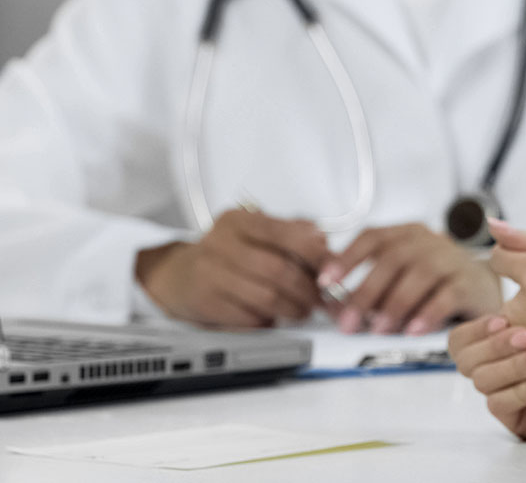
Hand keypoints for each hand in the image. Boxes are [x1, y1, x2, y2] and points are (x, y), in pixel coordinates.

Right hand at [135, 208, 329, 327]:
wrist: (176, 275)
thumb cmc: (224, 253)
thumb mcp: (254, 231)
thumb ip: (292, 232)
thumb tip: (323, 243)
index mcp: (239, 220)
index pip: (288, 235)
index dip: (317, 255)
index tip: (334, 269)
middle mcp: (220, 243)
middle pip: (279, 270)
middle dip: (308, 290)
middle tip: (321, 299)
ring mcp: (209, 273)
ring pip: (266, 297)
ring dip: (293, 309)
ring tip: (302, 310)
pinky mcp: (204, 303)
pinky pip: (248, 318)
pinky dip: (268, 321)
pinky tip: (272, 317)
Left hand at [322, 223, 501, 334]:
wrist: (482, 288)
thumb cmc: (435, 284)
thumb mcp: (401, 278)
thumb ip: (370, 287)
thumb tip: (332, 305)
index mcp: (407, 234)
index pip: (373, 237)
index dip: (347, 258)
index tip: (327, 281)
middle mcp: (429, 241)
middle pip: (393, 258)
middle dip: (366, 292)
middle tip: (349, 321)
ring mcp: (451, 259)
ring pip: (419, 274)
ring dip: (394, 304)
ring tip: (379, 328)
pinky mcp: (470, 283)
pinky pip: (447, 295)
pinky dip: (427, 313)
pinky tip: (412, 329)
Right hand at [449, 314, 525, 442]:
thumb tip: (498, 232)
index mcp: (512, 328)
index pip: (467, 331)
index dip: (479, 325)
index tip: (505, 318)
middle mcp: (507, 357)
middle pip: (463, 355)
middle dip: (496, 344)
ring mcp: (512, 387)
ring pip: (479, 379)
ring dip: (512, 366)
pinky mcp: (521, 415)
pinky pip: (498, 405)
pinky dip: (520, 391)